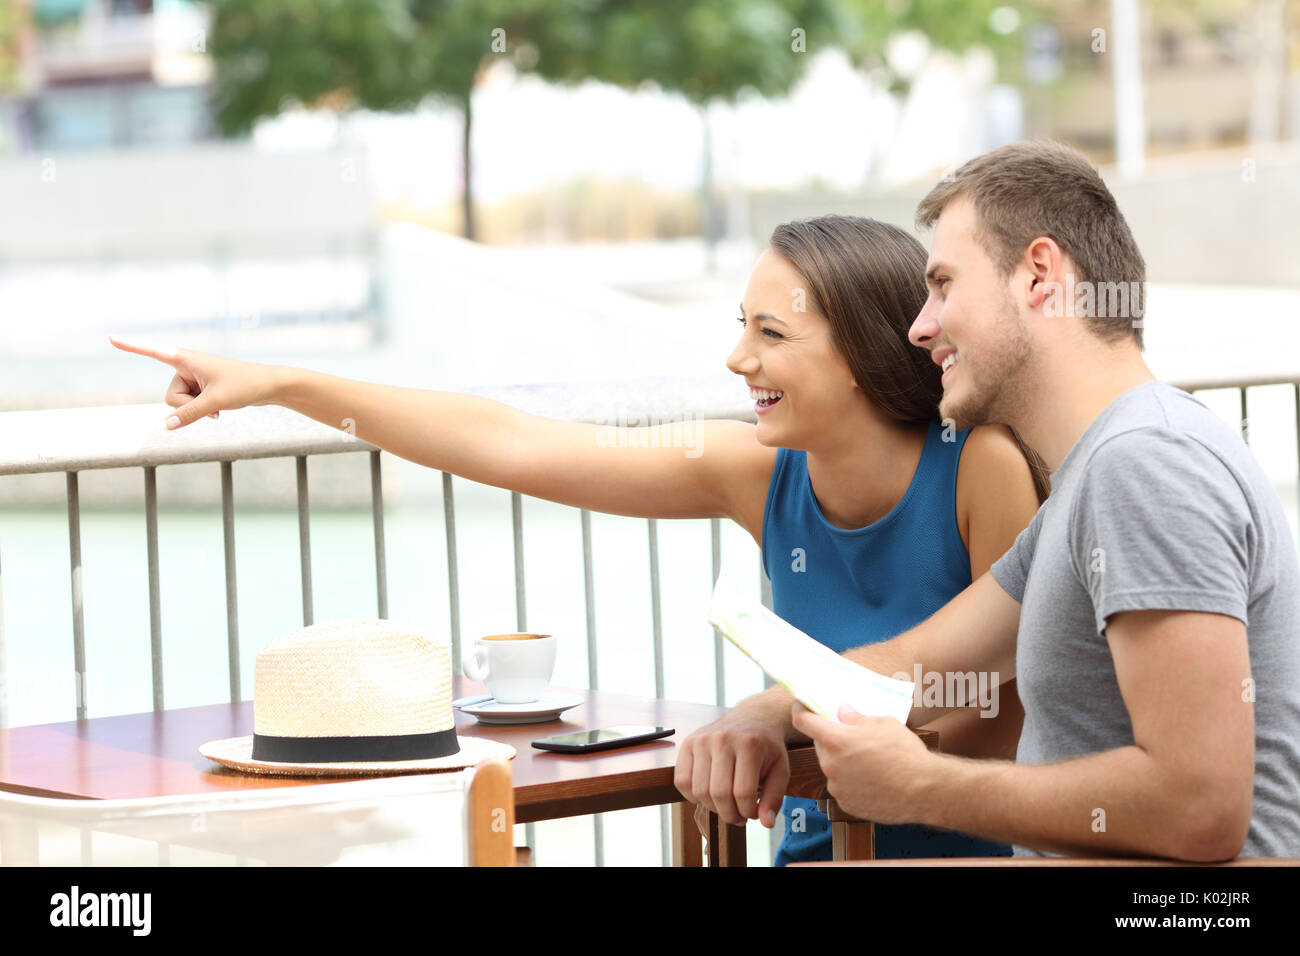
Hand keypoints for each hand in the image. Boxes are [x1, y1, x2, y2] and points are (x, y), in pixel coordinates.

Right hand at [109, 336, 281, 428]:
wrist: (269, 386)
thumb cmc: (245, 386)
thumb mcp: (215, 402)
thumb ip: (188, 415)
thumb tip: (165, 425)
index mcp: (187, 359)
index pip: (154, 351)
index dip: (132, 346)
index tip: (111, 338)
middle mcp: (187, 366)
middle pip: (170, 396)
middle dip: (186, 407)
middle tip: (213, 403)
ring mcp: (194, 378)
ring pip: (179, 404)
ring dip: (196, 410)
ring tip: (219, 404)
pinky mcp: (201, 389)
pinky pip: (190, 406)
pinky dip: (202, 412)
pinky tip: (220, 410)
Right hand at [674, 713, 789, 827]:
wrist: (752, 717)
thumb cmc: (767, 747)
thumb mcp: (780, 770)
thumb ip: (774, 798)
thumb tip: (766, 823)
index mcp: (749, 744)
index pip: (743, 792)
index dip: (748, 812)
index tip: (753, 813)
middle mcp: (723, 739)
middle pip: (719, 794)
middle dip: (730, 814)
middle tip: (738, 815)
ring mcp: (702, 739)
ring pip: (699, 791)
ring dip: (712, 808)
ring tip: (725, 805)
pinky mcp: (688, 743)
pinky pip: (682, 781)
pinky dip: (692, 796)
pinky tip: (708, 795)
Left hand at [791, 703, 934, 824]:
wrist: (924, 791)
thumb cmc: (905, 754)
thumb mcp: (883, 723)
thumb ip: (857, 718)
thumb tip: (843, 712)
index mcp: (836, 741)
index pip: (803, 721)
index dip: (800, 710)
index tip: (801, 704)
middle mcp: (831, 765)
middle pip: (821, 745)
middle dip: (832, 738)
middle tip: (853, 736)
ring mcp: (837, 787)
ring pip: (832, 767)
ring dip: (843, 761)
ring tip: (870, 760)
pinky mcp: (847, 804)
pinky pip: (843, 787)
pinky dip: (852, 781)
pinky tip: (873, 778)